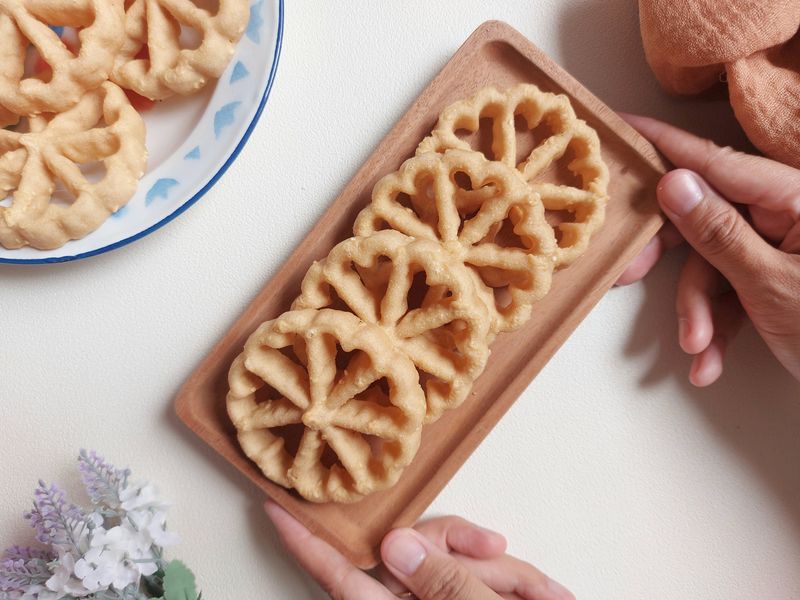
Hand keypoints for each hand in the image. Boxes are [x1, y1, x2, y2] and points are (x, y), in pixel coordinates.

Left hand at [264, 500, 573, 599]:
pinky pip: (475, 580)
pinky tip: (541, 596)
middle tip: (503, 556)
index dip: (306, 544)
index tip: (275, 510)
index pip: (340, 577)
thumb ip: (443, 585)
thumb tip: (395, 545)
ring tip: (545, 596)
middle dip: (466, 548)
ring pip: (455, 562)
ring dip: (504, 574)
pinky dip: (509, 585)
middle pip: (416, 552)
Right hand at [617, 114, 799, 385]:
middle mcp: (786, 213)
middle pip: (706, 217)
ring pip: (712, 262)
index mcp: (795, 198)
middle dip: (673, 262)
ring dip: (699, 310)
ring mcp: (780, 245)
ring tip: (700, 350)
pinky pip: (730, 288)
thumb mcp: (770, 285)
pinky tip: (711, 359)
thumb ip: (719, 232)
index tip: (623, 126)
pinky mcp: (774, 276)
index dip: (665, 145)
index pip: (717, 162)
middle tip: (629, 276)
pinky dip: (718, 324)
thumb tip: (674, 184)